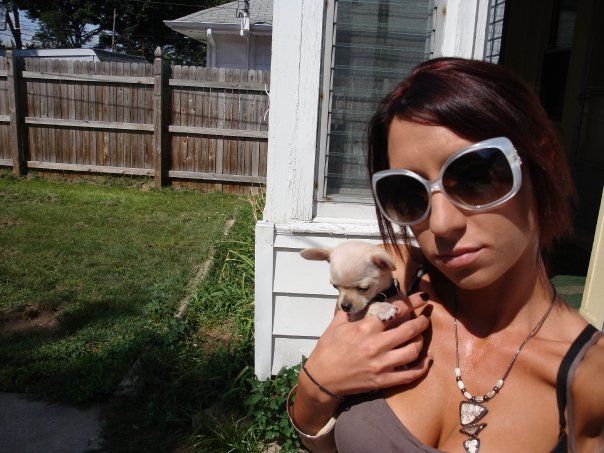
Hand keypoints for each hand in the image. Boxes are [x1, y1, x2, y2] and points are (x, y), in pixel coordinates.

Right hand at [304, 292, 431, 397]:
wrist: (322, 378)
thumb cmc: (327, 350)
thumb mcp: (336, 325)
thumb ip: (350, 311)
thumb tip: (357, 298)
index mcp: (365, 328)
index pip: (395, 311)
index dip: (413, 302)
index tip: (422, 296)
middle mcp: (376, 345)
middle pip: (409, 330)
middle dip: (422, 321)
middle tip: (426, 317)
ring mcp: (382, 364)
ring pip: (413, 351)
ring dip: (421, 341)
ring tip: (421, 336)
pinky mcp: (384, 380)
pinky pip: (410, 374)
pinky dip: (422, 367)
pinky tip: (426, 360)